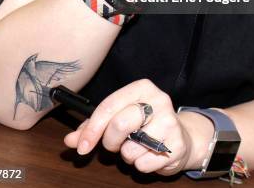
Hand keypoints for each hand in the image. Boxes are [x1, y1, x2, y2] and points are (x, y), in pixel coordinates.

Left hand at [63, 79, 195, 174]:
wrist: (182, 137)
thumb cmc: (145, 125)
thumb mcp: (120, 116)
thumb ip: (94, 126)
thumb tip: (71, 140)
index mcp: (142, 88)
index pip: (109, 105)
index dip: (92, 128)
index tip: (82, 146)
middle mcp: (158, 100)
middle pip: (120, 124)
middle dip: (110, 142)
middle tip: (113, 145)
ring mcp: (170, 122)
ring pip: (131, 148)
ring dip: (127, 155)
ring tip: (137, 147)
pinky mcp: (177, 144)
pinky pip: (144, 163)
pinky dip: (140, 165)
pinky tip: (149, 155)